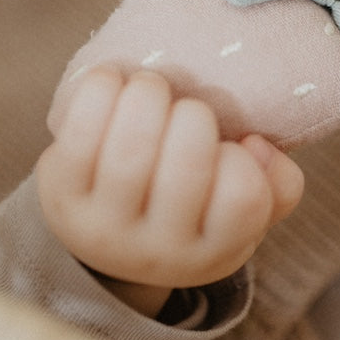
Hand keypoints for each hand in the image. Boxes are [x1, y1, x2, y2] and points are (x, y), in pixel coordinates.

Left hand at [36, 68, 303, 311]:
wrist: (110, 234)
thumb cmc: (192, 206)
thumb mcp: (248, 210)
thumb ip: (280, 183)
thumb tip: (257, 146)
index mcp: (213, 254)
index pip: (243, 197)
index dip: (242, 158)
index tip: (229, 147)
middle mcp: (157, 251)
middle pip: (187, 163)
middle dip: (193, 114)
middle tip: (186, 107)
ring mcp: (103, 226)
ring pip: (132, 146)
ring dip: (148, 95)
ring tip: (151, 90)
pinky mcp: (59, 195)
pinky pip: (80, 130)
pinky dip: (103, 89)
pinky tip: (115, 85)